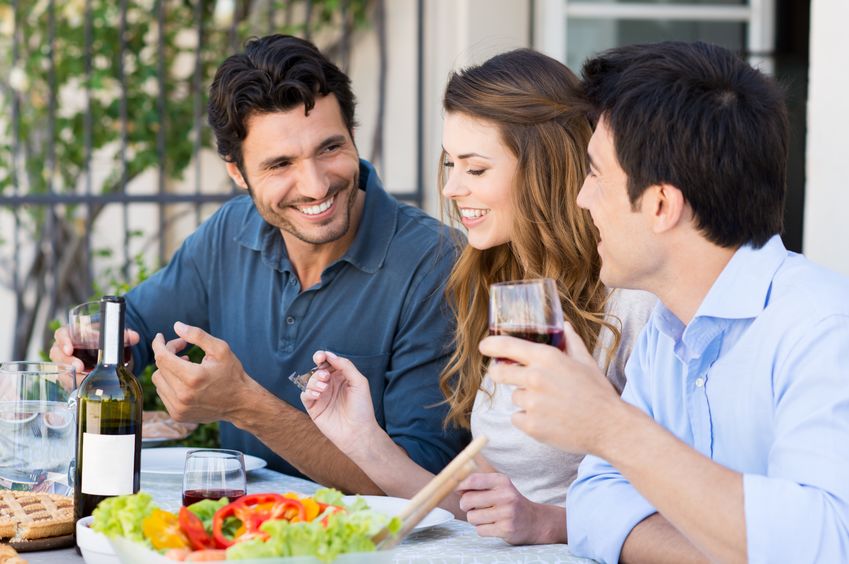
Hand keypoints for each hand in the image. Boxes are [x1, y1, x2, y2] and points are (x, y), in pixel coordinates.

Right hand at [49, 325, 139, 384]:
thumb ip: (123, 336)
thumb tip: (135, 337)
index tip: (70, 348)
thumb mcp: (110, 335)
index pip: (61, 335)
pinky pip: (66, 380)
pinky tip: (83, 386)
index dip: (63, 341)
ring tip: (83, 378)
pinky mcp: (68, 375)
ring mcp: (65, 362)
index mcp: (71, 333)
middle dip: (66, 361)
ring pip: (60, 368)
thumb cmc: (101, 338)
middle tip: (79, 367)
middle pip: (57, 353)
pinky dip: (74, 383)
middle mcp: (64, 348)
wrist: (102, 350)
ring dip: (70, 374)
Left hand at [150, 321, 249, 423]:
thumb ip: (197, 335)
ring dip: (168, 370)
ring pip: (158, 381)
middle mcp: (183, 395)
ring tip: (185, 365)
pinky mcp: (178, 415)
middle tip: (183, 350)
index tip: (160, 337)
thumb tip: (176, 326)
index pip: (162, 357)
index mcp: (193, 377)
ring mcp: (179, 408)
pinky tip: (185, 381)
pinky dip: (170, 384)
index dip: (159, 344)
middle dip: (168, 354)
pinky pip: (163, 394)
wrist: (241, 403)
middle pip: (159, 368)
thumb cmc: (232, 374)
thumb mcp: (220, 349)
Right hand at [300, 351, 380, 451]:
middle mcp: (330, 385)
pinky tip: (318, 394)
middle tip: (326, 376)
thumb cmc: (362, 408)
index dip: (322, 357)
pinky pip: (305, 395)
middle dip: (319, 370)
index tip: (320, 357)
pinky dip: (308, 392)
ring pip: (310, 381)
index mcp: (341, 377)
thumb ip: (345, 366)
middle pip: (317, 370)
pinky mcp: (314, 408)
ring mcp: (321, 396)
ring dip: (314, 381)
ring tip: (324, 387)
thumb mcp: (359, 382)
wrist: (358, 432)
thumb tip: (330, 355)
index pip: (328, 362)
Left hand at [457, 472, 565, 544]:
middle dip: (465, 505)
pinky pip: (480, 530)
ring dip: (475, 519)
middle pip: (467, 500)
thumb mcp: (499, 487)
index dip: (459, 486)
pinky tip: (493, 526)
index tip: (456, 490)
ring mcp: (506, 513)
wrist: (535, 521)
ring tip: (487, 517)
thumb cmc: (510, 502)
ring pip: (472, 517)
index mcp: (502, 481)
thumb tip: (454, 486)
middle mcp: (506, 495)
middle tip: (472, 507)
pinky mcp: (506, 529)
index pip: (473, 480)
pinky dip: (482, 529)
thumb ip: (478, 484)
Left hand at [479, 322, 620, 454]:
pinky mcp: (531, 425)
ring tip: (550, 405)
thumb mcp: (586, 361)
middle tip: (512, 378)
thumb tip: (564, 325)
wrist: (610, 427)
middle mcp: (535, 378)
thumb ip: (571, 341)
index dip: (491, 346)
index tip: (484, 347)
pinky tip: (548, 419)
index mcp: (546, 358)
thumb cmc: (598, 392)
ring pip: (514, 397)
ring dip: (525, 400)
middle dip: (500, 374)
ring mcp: (532, 403)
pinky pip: (517, 418)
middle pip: (498, 373)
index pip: (507, 346)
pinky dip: (528, 420)